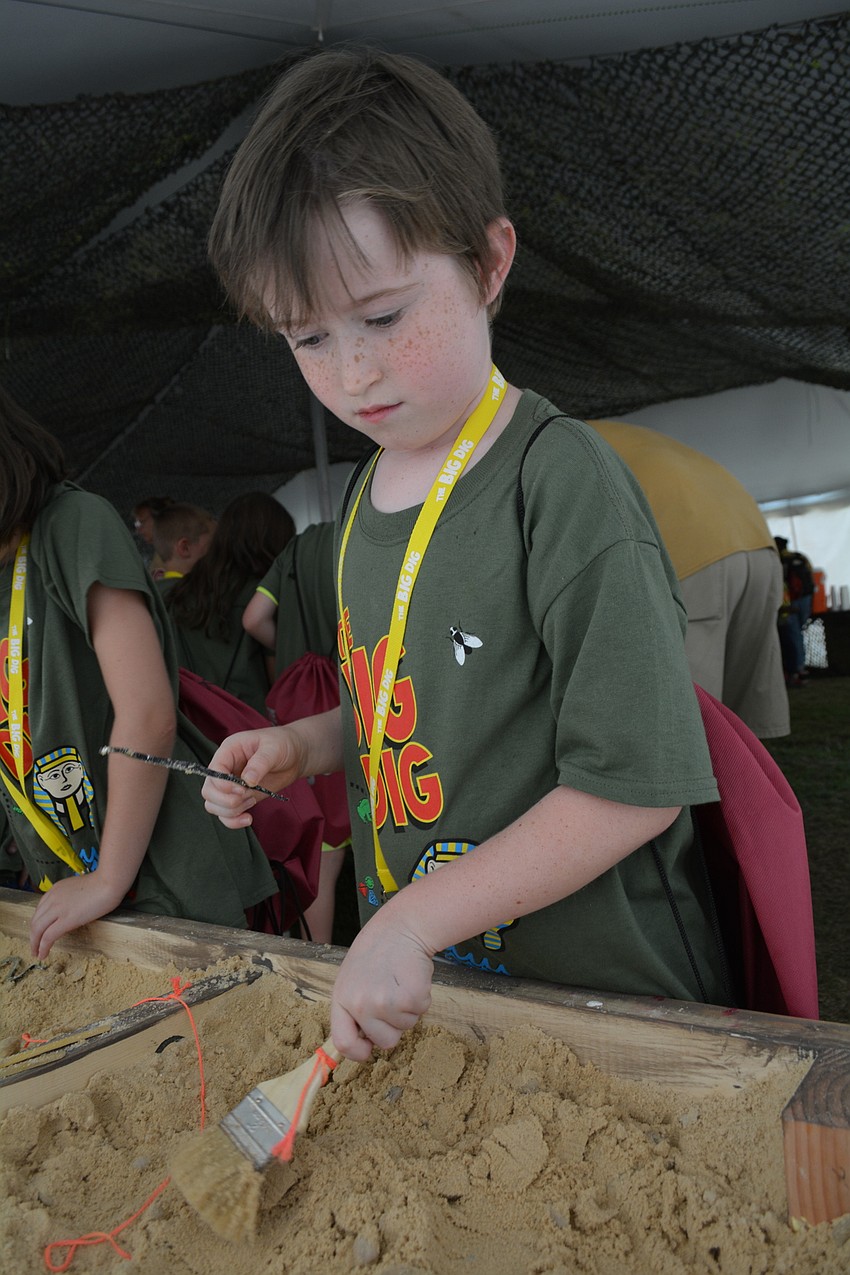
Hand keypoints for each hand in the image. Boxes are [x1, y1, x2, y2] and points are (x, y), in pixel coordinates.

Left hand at [30, 872, 125, 958]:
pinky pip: (48, 936)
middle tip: (34, 946)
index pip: (40, 909)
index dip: (37, 923)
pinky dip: (42, 947)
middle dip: (32, 935)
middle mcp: (53, 898)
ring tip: (36, 953)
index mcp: (56, 890)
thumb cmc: (103, 883)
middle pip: (35, 920)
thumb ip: (71, 897)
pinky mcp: (66, 920)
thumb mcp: (79, 888)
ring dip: (35, 944)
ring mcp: (58, 909)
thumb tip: (72, 909)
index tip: (39, 931)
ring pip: (37, 929)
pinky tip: (43, 954)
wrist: (109, 882)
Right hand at [202, 727, 305, 828]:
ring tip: (252, 801)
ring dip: (231, 811)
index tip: (242, 790)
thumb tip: (248, 780)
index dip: (223, 785)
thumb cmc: (282, 744)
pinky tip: (248, 818)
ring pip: (213, 805)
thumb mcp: (273, 748)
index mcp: (229, 751)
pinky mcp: (240, 798)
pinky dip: (233, 821)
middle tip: (248, 797)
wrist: (295, 755)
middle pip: (209, 791)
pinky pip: (226, 814)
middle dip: (225, 801)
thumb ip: (260, 763)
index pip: (213, 772)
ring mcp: (231, 786)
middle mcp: (225, 769)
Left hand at [330, 904, 434, 1061]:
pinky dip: (422, 998)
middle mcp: (360, 1004)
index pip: (343, 1042)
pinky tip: (412, 977)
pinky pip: (421, 1011)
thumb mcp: (352, 978)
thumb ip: (353, 1008)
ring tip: (400, 980)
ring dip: (408, 1008)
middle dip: (393, 1025)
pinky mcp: (409, 997)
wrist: (401, 926)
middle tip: (392, 994)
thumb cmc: (377, 952)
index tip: (369, 1049)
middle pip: (385, 1041)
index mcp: (341, 999)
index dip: (358, 1052)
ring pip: (406, 1026)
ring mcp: (384, 1002)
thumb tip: (363, 1043)